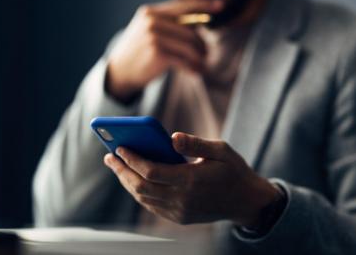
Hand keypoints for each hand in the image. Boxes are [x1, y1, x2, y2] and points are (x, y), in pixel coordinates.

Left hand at [103, 132, 280, 226]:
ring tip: (118, 166)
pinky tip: (134, 179)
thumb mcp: (221, 150)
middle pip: (141, 187)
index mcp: (192, 180)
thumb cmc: (233, 170)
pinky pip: (152, 206)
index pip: (151, 171)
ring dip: (128, 182)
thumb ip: (195, 144)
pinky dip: (139, 193)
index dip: (132, 159)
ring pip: (144, 198)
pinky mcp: (180, 217)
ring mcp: (180, 211)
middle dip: (122, 171)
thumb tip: (172, 137)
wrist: (246, 201)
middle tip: (110, 157)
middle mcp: (183, 199)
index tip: (119, 147)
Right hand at [106, 0, 222, 99]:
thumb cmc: (139, 52)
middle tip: (206, 56)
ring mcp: (154, 37)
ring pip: (190, 46)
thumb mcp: (149, 31)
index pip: (183, 7)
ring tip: (202, 66)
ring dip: (200, 58)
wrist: (120, 72)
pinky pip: (185, 60)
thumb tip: (201, 20)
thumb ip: (170, 24)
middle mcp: (152, 21)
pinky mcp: (158, 54)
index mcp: (151, 12)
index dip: (203, 5)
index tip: (220, 5)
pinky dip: (193, 68)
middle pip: (191, 31)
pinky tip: (196, 73)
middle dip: (202, 45)